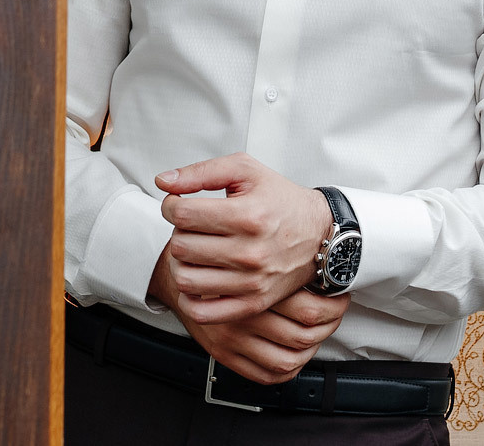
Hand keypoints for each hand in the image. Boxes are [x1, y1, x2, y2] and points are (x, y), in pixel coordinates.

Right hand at [150, 249, 350, 383]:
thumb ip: (275, 240)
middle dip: (329, 324)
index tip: (342, 296)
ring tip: (323, 330)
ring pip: (289, 357)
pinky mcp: (224, 355)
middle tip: (338, 310)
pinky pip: (266, 373)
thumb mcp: (242, 230)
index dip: (332, 306)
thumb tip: (318, 247)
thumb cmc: (212, 247)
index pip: (309, 309)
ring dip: (312, 347)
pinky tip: (298, 352)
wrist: (176, 269)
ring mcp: (232, 339)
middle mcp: (242, 318)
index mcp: (253, 287)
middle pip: (304, 334)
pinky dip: (288, 367)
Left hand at [155, 153, 333, 323]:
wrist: (320, 235)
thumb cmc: (280, 200)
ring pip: (185, 278)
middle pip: (181, 246)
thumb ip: (201, 172)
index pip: (182, 214)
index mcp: (247, 215)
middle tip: (192, 227)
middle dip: (178, 232)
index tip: (178, 205)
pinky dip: (190, 298)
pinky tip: (198, 278)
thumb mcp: (246, 171)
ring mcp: (251, 282)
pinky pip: (202, 312)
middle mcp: (249, 251)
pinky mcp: (252, 303)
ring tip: (194, 251)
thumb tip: (163, 181)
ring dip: (181, 262)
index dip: (171, 205)